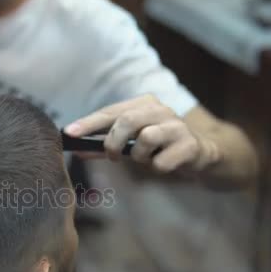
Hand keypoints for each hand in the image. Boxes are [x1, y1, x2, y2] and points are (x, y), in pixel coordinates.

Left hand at [64, 95, 219, 172]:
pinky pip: (163, 161)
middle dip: (113, 142)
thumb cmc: (159, 146)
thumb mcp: (131, 143)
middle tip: (113, 156)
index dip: (88, 123)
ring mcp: (177, 126)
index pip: (110, 111)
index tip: (69, 133)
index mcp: (143, 104)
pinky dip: (157, 167)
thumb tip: (77, 149)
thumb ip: (105, 145)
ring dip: (139, 156)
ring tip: (145, 159)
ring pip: (146, 138)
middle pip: (127, 120)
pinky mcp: (191, 146)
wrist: (201, 154)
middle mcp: (160, 110)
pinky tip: (163, 165)